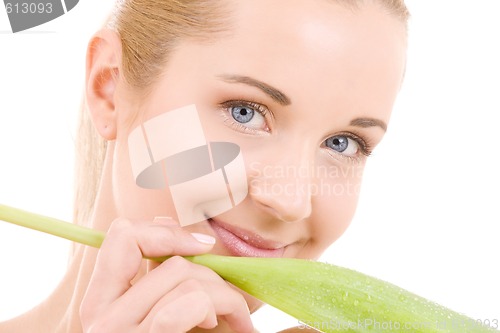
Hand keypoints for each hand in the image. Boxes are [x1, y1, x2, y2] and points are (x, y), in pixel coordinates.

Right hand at [80, 217, 253, 332]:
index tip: (201, 243)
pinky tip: (221, 327)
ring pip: (184, 277)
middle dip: (210, 274)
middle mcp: (100, 317)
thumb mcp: (158, 310)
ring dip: (224, 295)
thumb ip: (158, 275)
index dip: (164, 230)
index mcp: (101, 301)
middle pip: (167, 261)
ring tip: (233, 318)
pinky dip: (218, 308)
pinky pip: (187, 305)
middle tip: (229, 299)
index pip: (121, 238)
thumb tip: (168, 223)